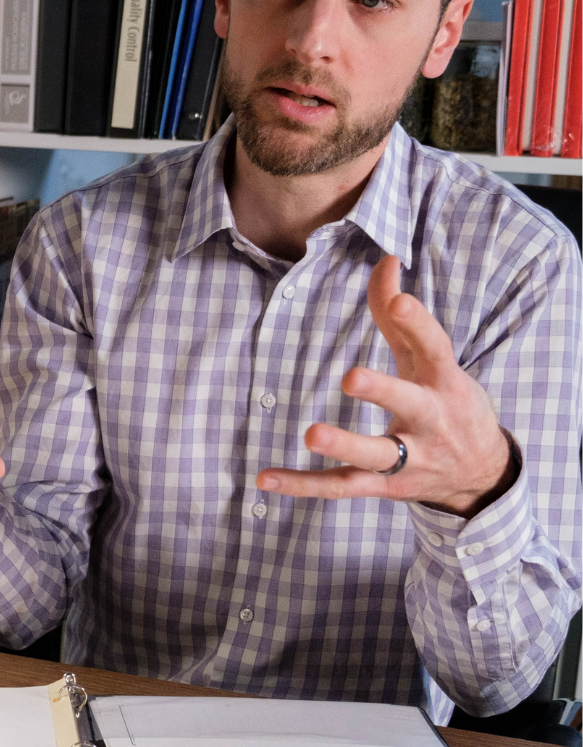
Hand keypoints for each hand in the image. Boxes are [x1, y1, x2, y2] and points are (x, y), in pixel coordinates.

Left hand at [256, 255, 515, 518]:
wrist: (481, 476)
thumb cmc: (447, 401)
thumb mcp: (431, 359)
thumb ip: (399, 314)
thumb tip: (387, 259)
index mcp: (444, 382)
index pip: (435, 348)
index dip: (418, 324)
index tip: (400, 302)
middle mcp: (431, 422)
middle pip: (409, 405)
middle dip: (383, 391)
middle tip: (351, 377)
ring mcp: (409, 459)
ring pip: (376, 456)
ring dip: (344, 446)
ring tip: (311, 434)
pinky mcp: (384, 487)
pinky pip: (341, 487)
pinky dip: (301, 485)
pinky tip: (264, 478)